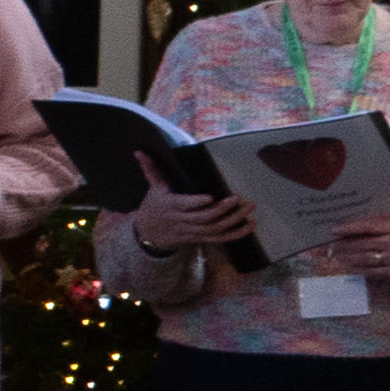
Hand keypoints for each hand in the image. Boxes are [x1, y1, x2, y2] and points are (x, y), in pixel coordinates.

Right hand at [130, 178, 256, 257]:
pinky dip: (236, 233)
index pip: (184, 206)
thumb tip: (139, 152)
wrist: (148, 234)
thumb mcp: (152, 189)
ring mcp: (192, 232)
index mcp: (170, 207)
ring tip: (248, 208)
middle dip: (222, 210)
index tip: (211, 197)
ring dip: (233, 220)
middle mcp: (182, 221)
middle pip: (203, 219)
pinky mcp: (200, 238)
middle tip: (238, 199)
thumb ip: (151, 169)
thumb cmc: (153, 206)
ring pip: (214, 229)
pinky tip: (250, 225)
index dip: (197, 203)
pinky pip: (220, 239)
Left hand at [300, 213, 389, 287]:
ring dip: (348, 258)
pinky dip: (359, 269)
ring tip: (337, 256)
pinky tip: (349, 267)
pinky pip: (373, 271)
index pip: (368, 226)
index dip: (350, 228)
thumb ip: (383, 222)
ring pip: (365, 258)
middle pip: (363, 244)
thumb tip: (355, 224)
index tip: (335, 230)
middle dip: (344, 245)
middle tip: (331, 245)